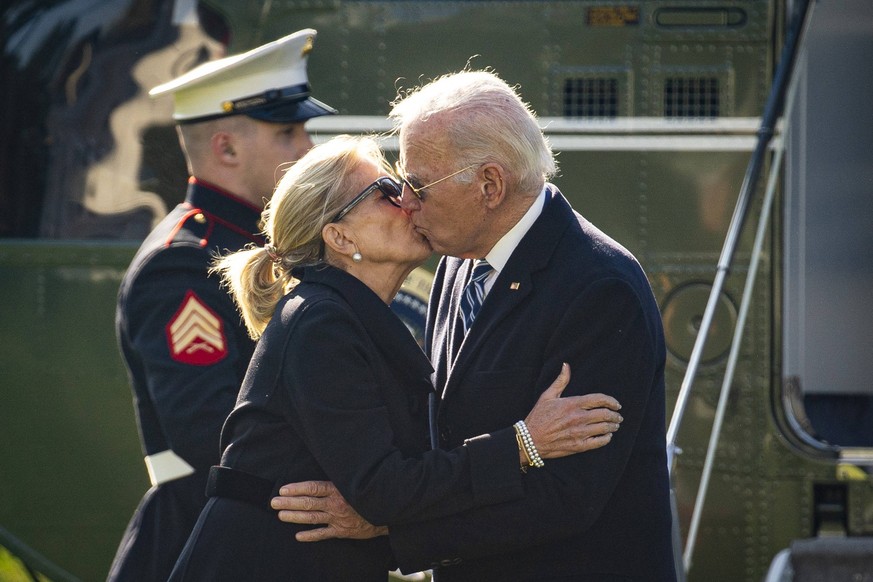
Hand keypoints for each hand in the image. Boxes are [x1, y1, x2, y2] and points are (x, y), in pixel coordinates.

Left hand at [271, 480, 386, 540]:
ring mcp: (338, 518)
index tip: (283, 490)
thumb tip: (329, 460)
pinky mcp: (342, 531)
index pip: (313, 488)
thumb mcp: (356, 478)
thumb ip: (342, 474)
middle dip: (289, 503)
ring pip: (312, 518)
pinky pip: (323, 534)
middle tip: (273, 502)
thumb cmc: (371, 489)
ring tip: (280, 515)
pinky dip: (310, 535)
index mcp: (338, 489)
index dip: (297, 489)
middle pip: (308, 503)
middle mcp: (336, 504)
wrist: (389, 508)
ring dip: (295, 517)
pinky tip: (298, 536)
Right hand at [524, 363, 622, 458]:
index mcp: (572, 404)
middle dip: (615, 415)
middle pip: (605, 414)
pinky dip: (606, 438)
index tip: (617, 404)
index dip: (611, 401)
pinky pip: (599, 442)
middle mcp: (578, 418)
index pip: (599, 399)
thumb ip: (560, 381)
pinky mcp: (579, 446)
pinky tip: (607, 436)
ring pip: (605, 428)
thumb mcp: (547, 396)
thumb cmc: (538, 416)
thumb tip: (566, 365)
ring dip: (613, 426)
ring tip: (615, 425)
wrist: (530, 439)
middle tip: (618, 416)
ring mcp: (579, 432)